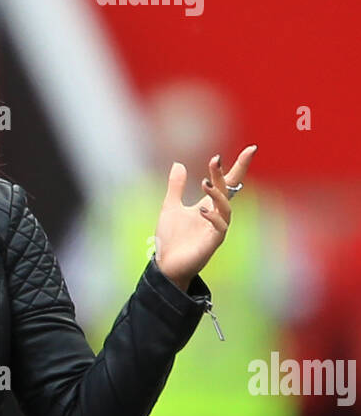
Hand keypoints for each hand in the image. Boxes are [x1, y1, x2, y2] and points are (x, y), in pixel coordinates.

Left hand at [154, 145, 257, 290]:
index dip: (239, 167)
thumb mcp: (170, 208)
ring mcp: (216, 229)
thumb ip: (176, 187)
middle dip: (222, 175)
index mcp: (208, 205)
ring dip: (217, 194)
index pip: (227, 183)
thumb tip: (179, 164)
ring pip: (225, 208)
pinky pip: (220, 228)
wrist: (166, 266)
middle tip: (215, 160)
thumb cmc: (170, 240)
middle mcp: (216, 215)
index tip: (250, 149)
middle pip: (227, 191)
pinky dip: (214, 217)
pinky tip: (202, 210)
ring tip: (204, 183)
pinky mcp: (212, 243)